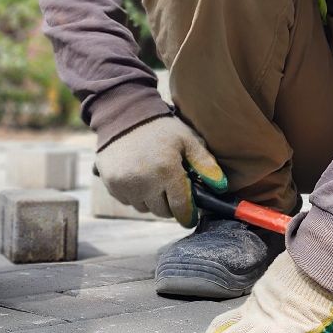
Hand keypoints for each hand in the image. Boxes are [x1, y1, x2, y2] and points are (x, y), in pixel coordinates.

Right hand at [94, 115, 225, 226]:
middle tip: (173, 191)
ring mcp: (125, 184)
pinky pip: (127, 201)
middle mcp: (144, 182)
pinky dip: (135, 195)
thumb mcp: (187, 140)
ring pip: (144, 208)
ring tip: (156, 182)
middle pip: (162, 211)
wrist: (124, 115)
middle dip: (171, 205)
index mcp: (167, 170)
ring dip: (152, 201)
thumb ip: (205, 164)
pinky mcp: (111, 184)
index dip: (187, 215)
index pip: (180, 207)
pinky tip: (139, 178)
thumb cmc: (161, 128)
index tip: (190, 217)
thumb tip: (221, 187)